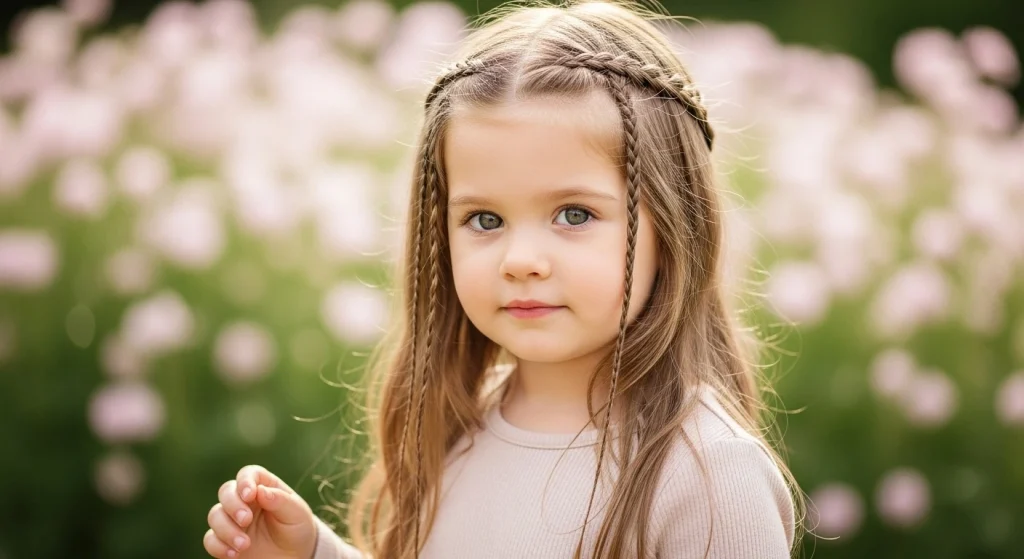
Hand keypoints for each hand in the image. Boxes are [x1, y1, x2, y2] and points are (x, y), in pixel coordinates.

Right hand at [203, 465, 317, 558]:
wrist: (295, 555)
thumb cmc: (297, 528)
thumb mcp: (297, 513)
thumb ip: (281, 500)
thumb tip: (260, 491)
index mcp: (263, 487)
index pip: (248, 474)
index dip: (245, 481)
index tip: (249, 495)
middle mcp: (244, 501)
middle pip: (226, 491)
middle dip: (233, 505)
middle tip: (246, 520)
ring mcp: (233, 520)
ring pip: (215, 515)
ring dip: (226, 529)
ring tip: (244, 545)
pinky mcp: (225, 541)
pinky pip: (210, 540)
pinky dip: (218, 546)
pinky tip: (233, 554)